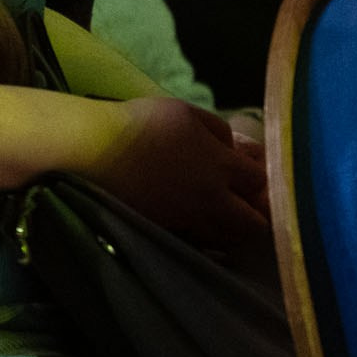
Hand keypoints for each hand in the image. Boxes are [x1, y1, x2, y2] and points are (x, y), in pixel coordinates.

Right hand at [82, 96, 269, 250]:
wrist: (98, 148)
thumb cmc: (143, 122)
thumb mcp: (187, 112)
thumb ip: (218, 130)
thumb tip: (231, 149)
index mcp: (220, 165)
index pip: (259, 182)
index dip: (258, 178)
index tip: (248, 175)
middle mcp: (210, 198)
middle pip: (252, 224)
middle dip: (255, 217)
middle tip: (245, 207)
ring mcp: (187, 219)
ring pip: (226, 241)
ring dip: (231, 232)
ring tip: (222, 218)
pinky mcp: (166, 230)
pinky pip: (199, 244)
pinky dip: (205, 239)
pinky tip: (197, 224)